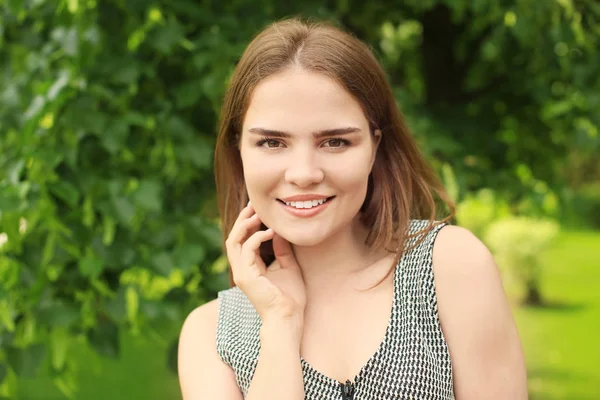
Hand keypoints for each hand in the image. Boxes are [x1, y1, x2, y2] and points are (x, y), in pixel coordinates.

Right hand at [225, 202, 305, 325]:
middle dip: (242, 219)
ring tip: (258, 213)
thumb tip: (279, 231)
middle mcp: (241, 269)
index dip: (248, 223)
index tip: (259, 209)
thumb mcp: (288, 266)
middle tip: (254, 204)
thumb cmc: (290, 297)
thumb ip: (282, 250)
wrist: (289, 317)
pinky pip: (247, 249)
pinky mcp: (246, 276)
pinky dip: (257, 237)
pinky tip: (271, 231)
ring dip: (245, 225)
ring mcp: (241, 273)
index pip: (242, 240)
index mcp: (250, 267)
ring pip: (234, 241)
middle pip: (234, 238)